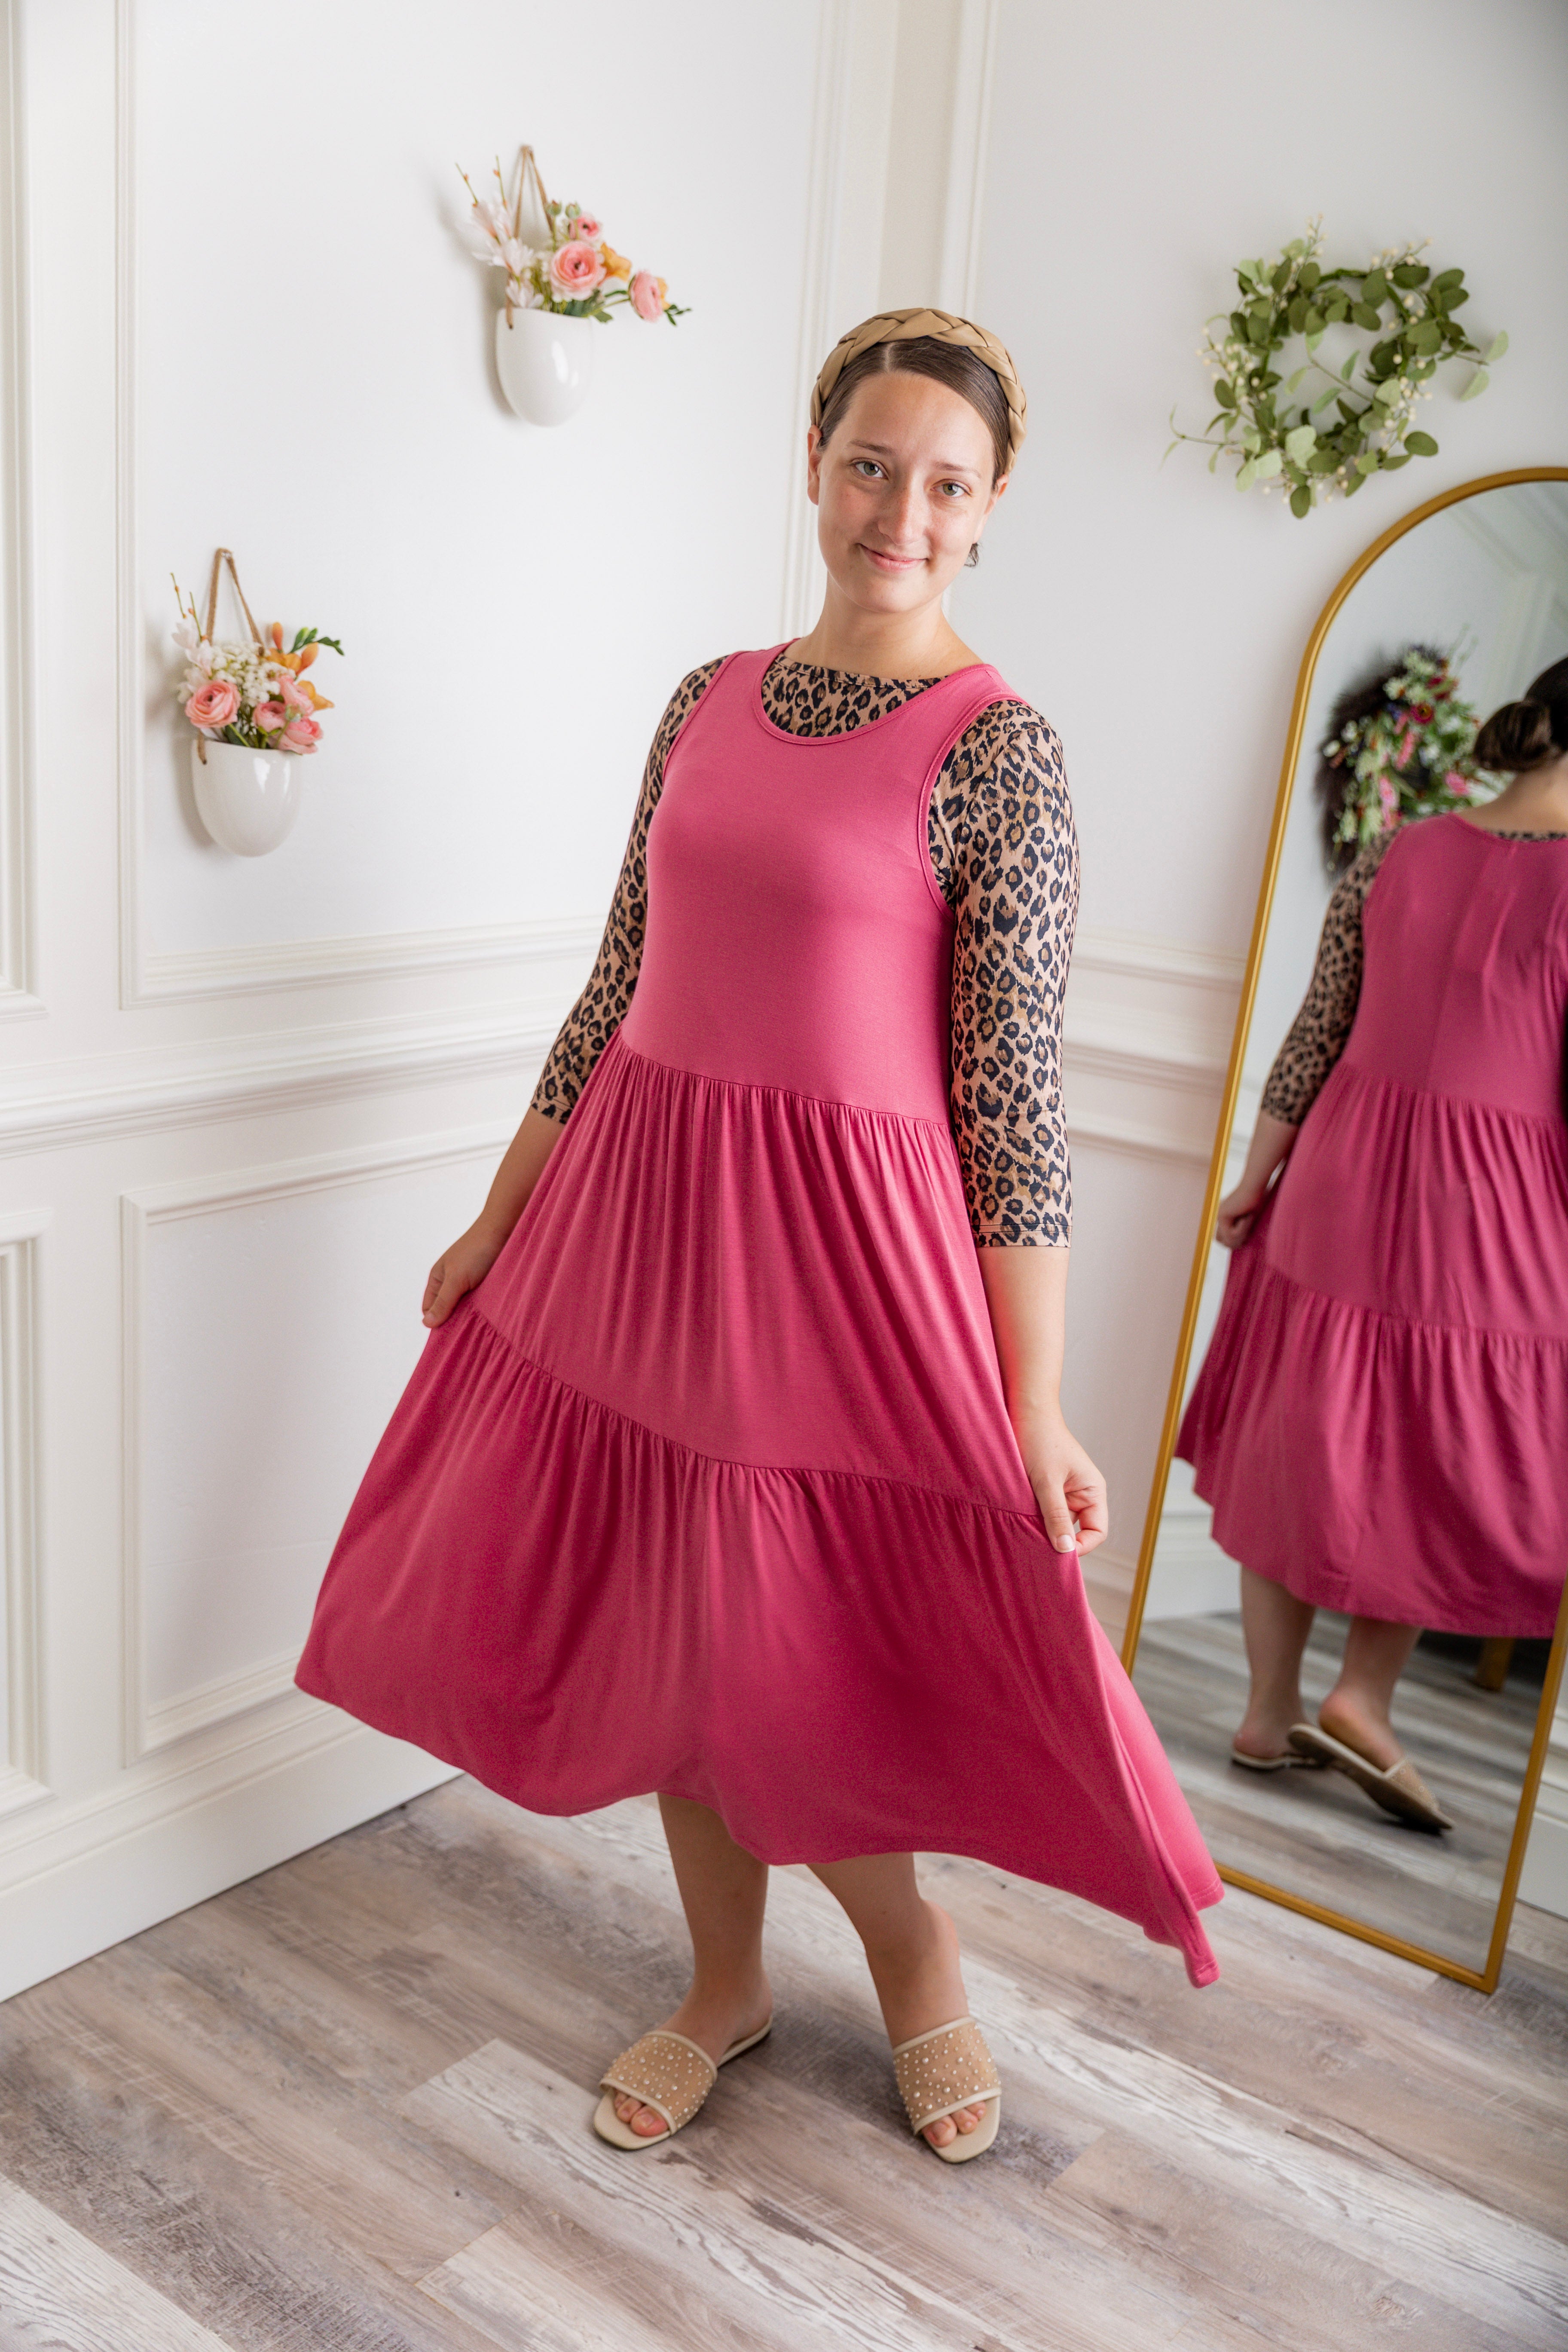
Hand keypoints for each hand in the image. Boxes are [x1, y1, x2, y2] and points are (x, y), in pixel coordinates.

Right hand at [422, 1223, 506, 1326]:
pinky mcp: (485, 1283)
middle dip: (455, 1319)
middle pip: (448, 1310)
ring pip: (465, 1307)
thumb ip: (442, 1302)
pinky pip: (480, 1301)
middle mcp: (451, 1281)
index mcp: (437, 1279)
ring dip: (471, 1314)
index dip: (437, 1321)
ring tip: (480, 1319)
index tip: (450, 1332)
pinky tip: (490, 1311)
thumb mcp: (456, 1279)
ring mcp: (468, 1282)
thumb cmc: (476, 1251)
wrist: (504, 1229)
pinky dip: (484, 1307)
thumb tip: (426, 1324)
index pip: (430, 1309)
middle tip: (467, 1327)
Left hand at [1016, 1411, 1107, 1554]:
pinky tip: (1018, 1514)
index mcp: (1093, 1491)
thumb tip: (1066, 1551)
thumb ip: (1056, 1516)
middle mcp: (1082, 1494)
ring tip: (1023, 1524)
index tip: (1056, 1552)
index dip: (1080, 1546)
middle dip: (1057, 1539)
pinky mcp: (1046, 1488)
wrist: (1024, 1411)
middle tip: (1034, 1544)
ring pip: (1056, 1522)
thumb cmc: (1040, 1440)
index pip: (1097, 1532)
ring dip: (1041, 1526)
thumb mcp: (1047, 1481)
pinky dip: (1032, 1516)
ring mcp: (1063, 1492)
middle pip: (1075, 1530)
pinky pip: (1043, 1511)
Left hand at [1215, 1180, 1266, 1249]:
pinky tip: (1247, 1216)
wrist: (1255, 1185)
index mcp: (1224, 1216)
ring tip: (1249, 1222)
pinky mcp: (1223, 1215)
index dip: (1232, 1243)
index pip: (1221, 1238)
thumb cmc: (1257, 1198)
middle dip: (1234, 1243)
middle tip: (1247, 1236)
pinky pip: (1233, 1233)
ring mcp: (1219, 1215)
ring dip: (1242, 1235)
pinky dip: (1243, 1228)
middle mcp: (1219, 1216)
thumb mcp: (1248, 1218)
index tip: (1245, 1239)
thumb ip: (1241, 1229)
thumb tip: (1236, 1246)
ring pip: (1228, 1239)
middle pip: (1221, 1241)